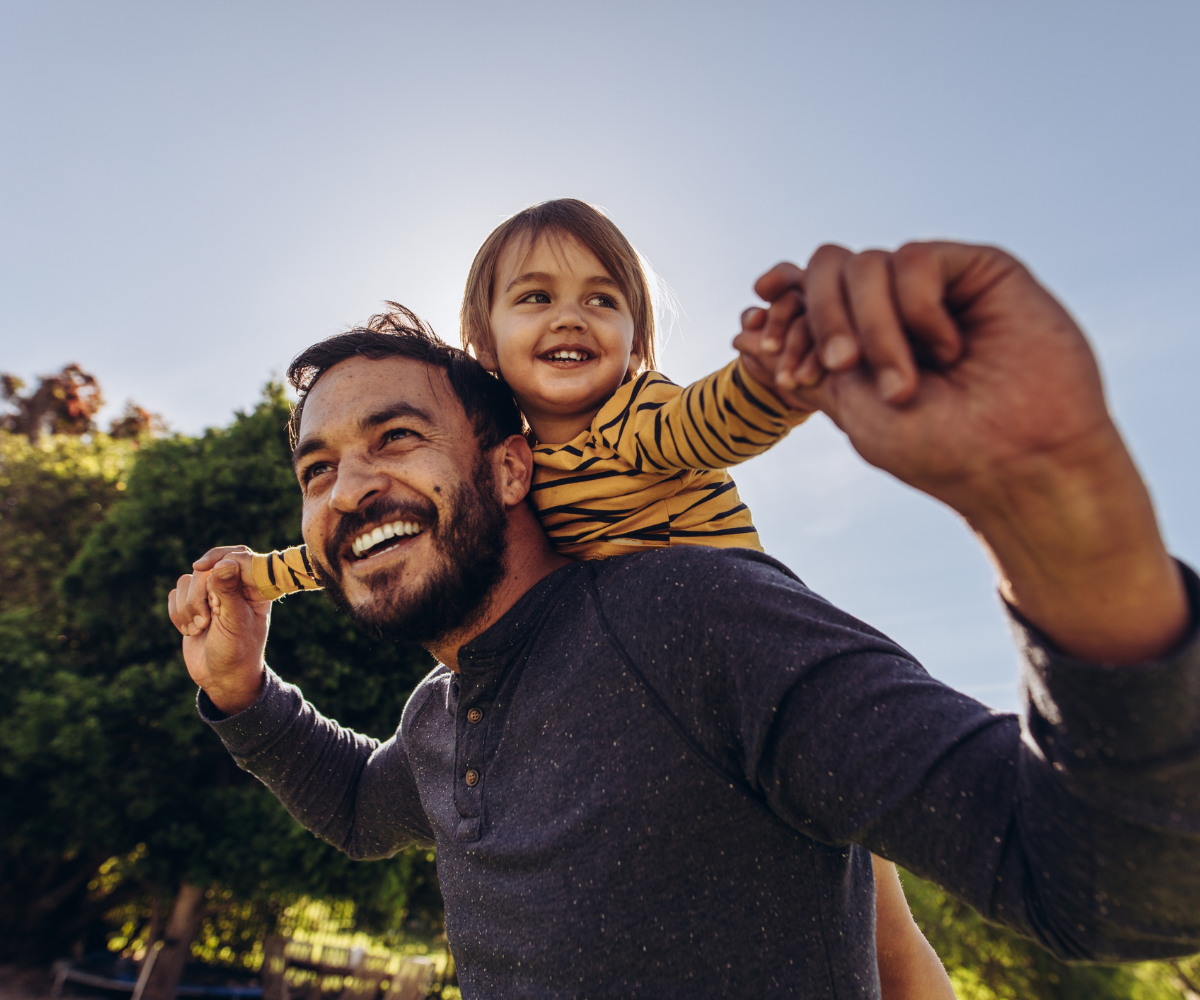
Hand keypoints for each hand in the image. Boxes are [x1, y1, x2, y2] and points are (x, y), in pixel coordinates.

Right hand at [168, 555, 270, 714]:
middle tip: (207, 621)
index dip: (219, 557)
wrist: (222, 678)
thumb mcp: (234, 623)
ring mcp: (211, 594)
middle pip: (205, 569)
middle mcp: (233, 586)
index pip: (237, 556)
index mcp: (254, 587)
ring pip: (186, 581)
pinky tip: (190, 631)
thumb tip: (224, 563)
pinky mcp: (192, 605)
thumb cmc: (237, 651)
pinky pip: (174, 595)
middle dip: (200, 596)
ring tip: (200, 629)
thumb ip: (228, 593)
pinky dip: (178, 614)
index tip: (201, 566)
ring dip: (188, 608)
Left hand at [749, 241, 1186, 663]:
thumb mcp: (853, 410)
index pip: (808, 297)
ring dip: (872, 327)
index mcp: (863, 340)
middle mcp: (896, 308)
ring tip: (903, 384)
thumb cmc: (941, 451)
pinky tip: (947, 350)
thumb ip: (802, 368)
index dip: (782, 305)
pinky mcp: (977, 269)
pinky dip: (916, 309)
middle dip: (819, 316)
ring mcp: (936, 287)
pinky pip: (914, 259)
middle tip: (839, 367)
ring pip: (868, 264)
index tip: (755, 328)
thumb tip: (740, 334)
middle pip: (829, 268)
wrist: (1017, 464)